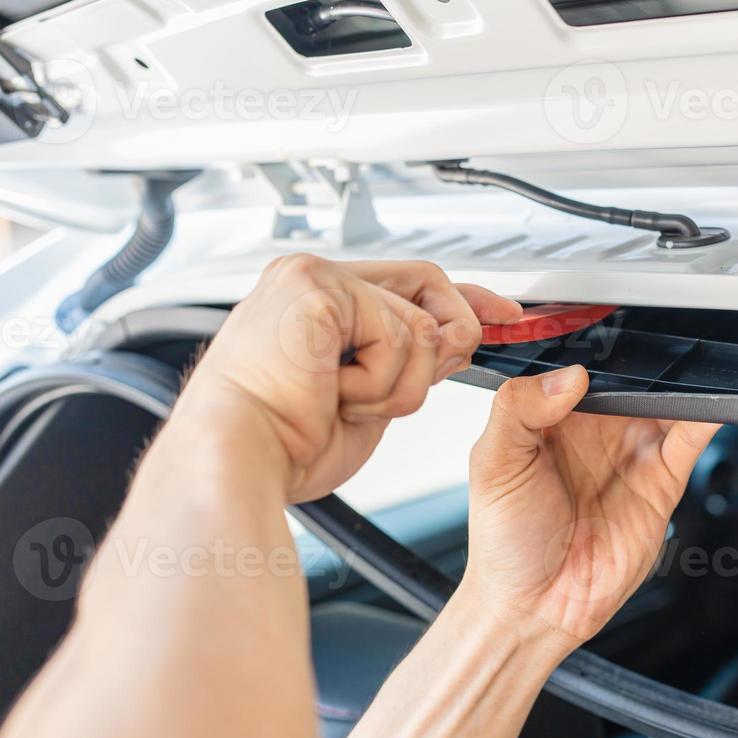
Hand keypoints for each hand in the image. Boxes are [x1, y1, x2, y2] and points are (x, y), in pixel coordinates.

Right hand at [179, 254, 520, 502]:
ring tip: (343, 402)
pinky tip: (334, 392)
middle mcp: (311, 278)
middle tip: (410, 388)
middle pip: (428, 288)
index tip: (503, 314)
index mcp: (315, 303)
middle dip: (448, 343)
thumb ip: (403, 360)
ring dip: (399, 385)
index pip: (408, 283)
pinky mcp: (319, 286)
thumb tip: (453, 340)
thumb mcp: (366, 397)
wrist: (234, 461)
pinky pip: (398, 333)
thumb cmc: (280, 445)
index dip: (464, 298)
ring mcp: (313, 276)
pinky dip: (379, 381)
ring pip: (420, 324)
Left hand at [461, 365, 720, 652]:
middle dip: (648, 358)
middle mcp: (596, 429)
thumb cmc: (504, 543)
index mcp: (550, 414)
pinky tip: (709, 401)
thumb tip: (569, 377)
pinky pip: (691, 440)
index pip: (581, 364)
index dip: (596, 346)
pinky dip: (708, 416)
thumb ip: (519, 410)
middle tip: (654, 342)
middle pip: (632, 378)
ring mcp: (632, 453)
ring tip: (687, 367)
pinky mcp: (662, 482)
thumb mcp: (493, 464)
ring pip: (667, 402)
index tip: (607, 330)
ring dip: (681, 382)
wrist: (534, 609)